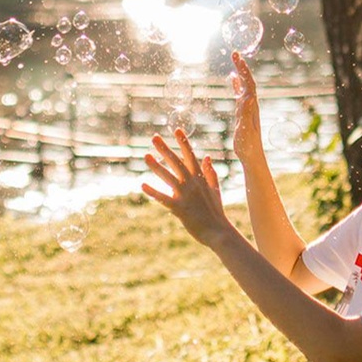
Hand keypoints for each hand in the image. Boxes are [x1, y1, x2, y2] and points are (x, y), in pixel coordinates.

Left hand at [142, 129, 234, 249]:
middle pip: (177, 162)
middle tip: (154, 137)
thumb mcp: (215, 190)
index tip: (177, 130)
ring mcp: (186, 195)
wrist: (218, 232)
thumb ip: (210, 173)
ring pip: (169, 177)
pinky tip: (143, 185)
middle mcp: (192, 184)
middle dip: (165, 149)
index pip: (191, 156)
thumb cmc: (216, 212)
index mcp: (200, 179)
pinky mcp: (179, 208)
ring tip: (145, 156)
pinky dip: (154, 192)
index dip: (184, 142)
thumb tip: (207, 157)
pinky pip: (164, 198)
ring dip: (157, 166)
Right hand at [231, 52, 264, 163]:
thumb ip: (246, 114)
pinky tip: (232, 78)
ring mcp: (247, 108)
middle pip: (248, 81)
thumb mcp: (245, 131)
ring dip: (240, 72)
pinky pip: (240, 93)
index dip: (243, 70)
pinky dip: (236, 84)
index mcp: (251, 107)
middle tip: (234, 53)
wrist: (252, 156)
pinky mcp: (243, 112)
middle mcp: (251, 105)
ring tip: (235, 60)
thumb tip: (248, 97)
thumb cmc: (248, 146)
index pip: (249, 84)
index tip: (237, 58)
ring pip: (245, 85)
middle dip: (242, 66)